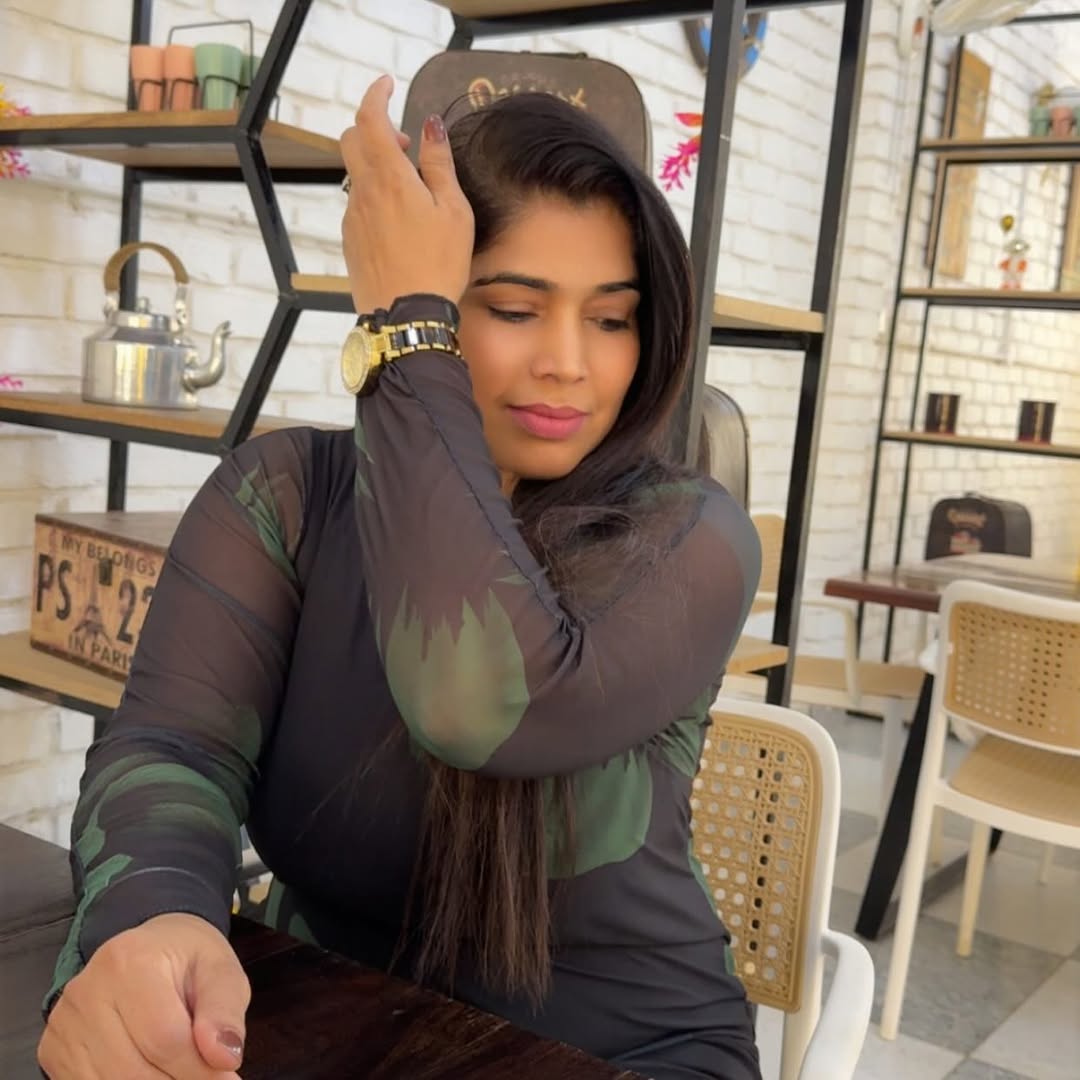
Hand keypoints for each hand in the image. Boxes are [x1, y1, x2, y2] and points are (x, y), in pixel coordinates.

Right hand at [38, 912, 249, 1078]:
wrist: (148, 947)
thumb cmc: (187, 960)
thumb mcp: (221, 970)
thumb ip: (224, 1011)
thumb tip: (225, 1058)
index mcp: (131, 961)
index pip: (165, 1039)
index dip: (200, 1071)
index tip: (229, 1078)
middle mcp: (86, 992)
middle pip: (134, 1071)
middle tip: (209, 1078)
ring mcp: (62, 1024)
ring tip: (181, 1073)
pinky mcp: (53, 1050)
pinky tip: (156, 1074)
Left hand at [340, 75, 473, 313]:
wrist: (406, 315)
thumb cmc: (437, 264)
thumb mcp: (454, 211)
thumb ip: (439, 164)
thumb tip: (430, 127)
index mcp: (390, 178)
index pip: (369, 119)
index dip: (375, 95)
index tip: (387, 85)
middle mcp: (363, 192)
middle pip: (352, 141)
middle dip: (375, 129)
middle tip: (405, 143)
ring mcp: (353, 217)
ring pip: (356, 175)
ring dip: (377, 167)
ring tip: (410, 189)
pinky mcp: (351, 240)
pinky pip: (358, 205)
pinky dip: (375, 197)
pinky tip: (400, 222)